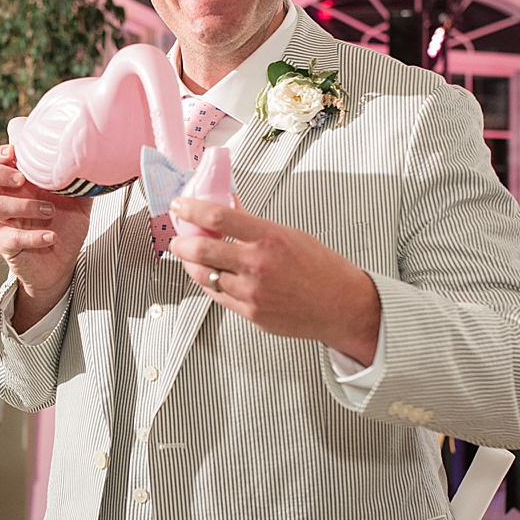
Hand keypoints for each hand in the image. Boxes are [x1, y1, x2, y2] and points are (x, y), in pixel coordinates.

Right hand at [0, 144, 91, 330]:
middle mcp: (7, 199)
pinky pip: (13, 238)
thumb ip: (80, 183)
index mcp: (21, 184)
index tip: (16, 150)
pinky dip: (34, 236)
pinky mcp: (7, 245)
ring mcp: (4, 223)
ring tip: (50, 212)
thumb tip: (96, 163)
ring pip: (0, 206)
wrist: (62, 265)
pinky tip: (51, 236)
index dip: (1, 153)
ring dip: (26, 206)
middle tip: (21, 178)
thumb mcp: (77, 202)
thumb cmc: (64, 228)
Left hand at [169, 197, 380, 362]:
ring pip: (205, 276)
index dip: (192, 209)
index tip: (180, 206)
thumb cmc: (321, 269)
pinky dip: (209, 283)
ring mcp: (253, 293)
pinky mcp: (251, 314)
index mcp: (270, 238)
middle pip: (202, 250)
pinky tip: (211, 275)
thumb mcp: (290, 234)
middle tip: (178, 238)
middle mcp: (258, 265)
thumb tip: (228, 205)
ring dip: (192, 265)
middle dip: (182, 243)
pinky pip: (218, 296)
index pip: (218, 217)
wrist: (341, 305)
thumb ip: (254, 224)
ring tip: (191, 257)